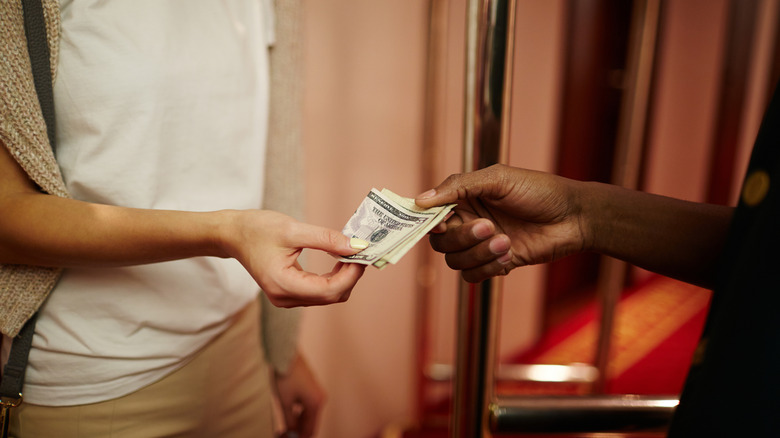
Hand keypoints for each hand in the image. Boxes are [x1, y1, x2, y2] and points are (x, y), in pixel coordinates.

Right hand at [223, 210, 366, 306]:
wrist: (233, 234)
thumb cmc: (257, 229)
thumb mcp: (293, 229)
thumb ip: (326, 239)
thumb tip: (356, 246)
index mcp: (283, 285)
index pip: (329, 290)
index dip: (351, 274)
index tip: (364, 254)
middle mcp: (285, 298)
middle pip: (332, 296)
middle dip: (351, 276)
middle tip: (361, 251)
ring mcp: (287, 298)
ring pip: (328, 295)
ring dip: (344, 277)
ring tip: (351, 253)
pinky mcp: (289, 292)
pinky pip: (319, 291)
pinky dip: (333, 277)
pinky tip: (338, 259)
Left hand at [272, 353, 324, 437]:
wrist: (286, 356)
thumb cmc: (286, 377)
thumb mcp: (285, 402)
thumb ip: (289, 420)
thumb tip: (290, 433)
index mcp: (316, 403)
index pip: (310, 429)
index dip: (299, 437)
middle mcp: (320, 398)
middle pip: (310, 422)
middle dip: (298, 430)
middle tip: (284, 434)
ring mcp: (317, 392)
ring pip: (308, 414)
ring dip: (297, 421)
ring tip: (283, 426)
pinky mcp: (311, 387)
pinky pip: (307, 405)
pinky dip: (299, 411)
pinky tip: (288, 412)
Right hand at [415, 164, 585, 282]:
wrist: (574, 217)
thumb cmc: (539, 191)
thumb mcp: (497, 179)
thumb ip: (458, 187)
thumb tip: (420, 200)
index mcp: (464, 199)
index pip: (432, 216)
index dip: (430, 223)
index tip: (440, 225)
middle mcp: (468, 222)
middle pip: (441, 242)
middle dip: (462, 238)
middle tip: (489, 227)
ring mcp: (481, 245)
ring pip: (455, 262)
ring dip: (479, 254)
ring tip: (506, 241)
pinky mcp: (495, 264)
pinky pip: (473, 276)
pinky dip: (488, 268)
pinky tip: (510, 255)